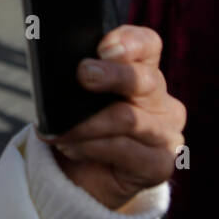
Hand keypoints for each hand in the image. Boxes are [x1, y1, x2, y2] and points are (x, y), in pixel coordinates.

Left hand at [45, 26, 184, 210]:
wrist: (78, 176)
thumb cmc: (76, 126)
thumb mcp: (71, 97)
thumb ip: (72, 79)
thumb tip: (54, 71)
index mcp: (140, 72)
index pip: (147, 45)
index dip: (130, 42)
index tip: (103, 47)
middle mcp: (159, 99)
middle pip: (144, 79)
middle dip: (112, 75)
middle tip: (84, 74)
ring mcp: (165, 132)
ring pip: (128, 118)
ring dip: (85, 125)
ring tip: (60, 132)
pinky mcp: (160, 163)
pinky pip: (124, 150)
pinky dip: (89, 147)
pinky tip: (72, 148)